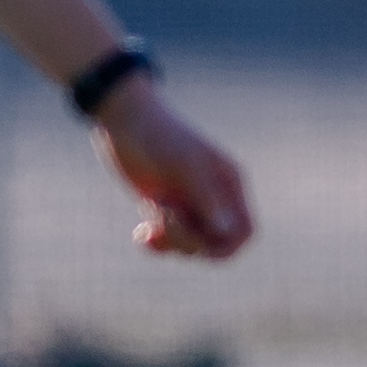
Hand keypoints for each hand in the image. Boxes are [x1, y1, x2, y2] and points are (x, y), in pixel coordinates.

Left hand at [89, 77, 252, 258]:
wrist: (122, 119)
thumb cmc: (156, 136)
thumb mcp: (183, 165)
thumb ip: (206, 197)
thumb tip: (226, 231)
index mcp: (227, 183)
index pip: (244, 231)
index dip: (226, 247)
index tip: (198, 246)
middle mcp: (213, 197)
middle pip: (215, 243)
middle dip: (189, 242)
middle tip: (163, 221)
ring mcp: (188, 203)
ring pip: (190, 245)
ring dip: (169, 242)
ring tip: (147, 223)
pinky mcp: (166, 207)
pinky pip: (169, 240)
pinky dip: (156, 243)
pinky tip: (140, 234)